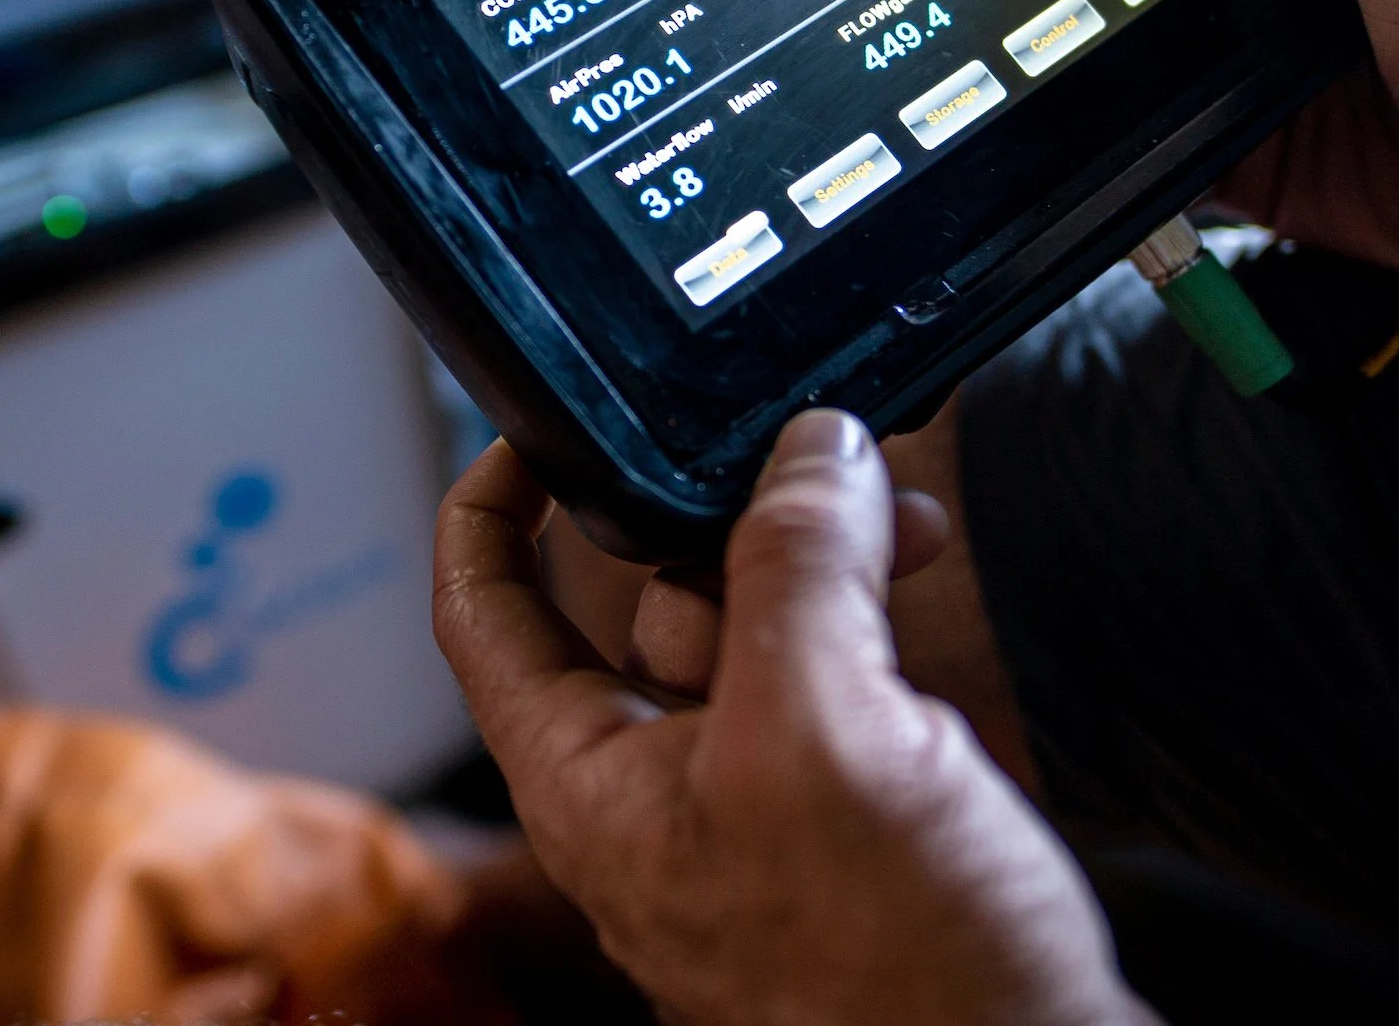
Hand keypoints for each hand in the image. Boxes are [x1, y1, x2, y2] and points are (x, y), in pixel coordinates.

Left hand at [432, 412, 1150, 1025]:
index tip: (531, 428)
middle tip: (815, 464)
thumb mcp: (825, 738)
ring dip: (815, 557)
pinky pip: (822, 678)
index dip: (489, 507)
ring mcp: (746, 805)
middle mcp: (651, 790)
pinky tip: (916, 591)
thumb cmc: (900, 978)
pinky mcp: (834, 816)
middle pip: (641, 599)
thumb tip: (806, 452)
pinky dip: (861, 615)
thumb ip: (796, 577)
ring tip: (903, 528)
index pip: (483, 614)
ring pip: (749, 628)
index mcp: (589, 779)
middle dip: (725, 517)